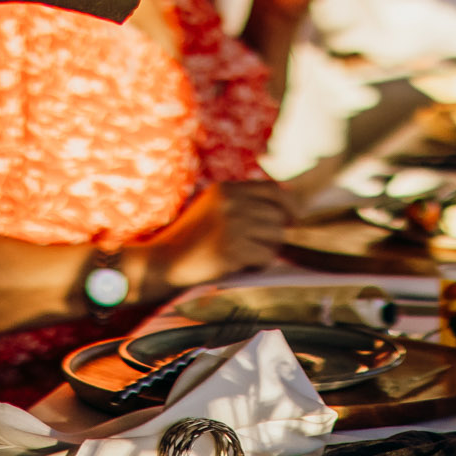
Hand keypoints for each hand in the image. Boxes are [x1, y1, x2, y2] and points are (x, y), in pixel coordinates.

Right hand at [137, 181, 290, 295]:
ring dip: (268, 250)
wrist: (162, 261)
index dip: (288, 204)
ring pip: (276, 236)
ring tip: (248, 256)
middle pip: (278, 215)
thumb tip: (286, 206)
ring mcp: (231, 225)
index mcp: (226, 189)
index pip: (273, 190)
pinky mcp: (231, 250)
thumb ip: (242, 201)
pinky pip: (266, 256)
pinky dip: (260, 264)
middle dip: (275, 233)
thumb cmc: (190, 239)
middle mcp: (231, 203)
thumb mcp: (213, 207)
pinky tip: (243, 266)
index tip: (293, 218)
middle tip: (261, 246)